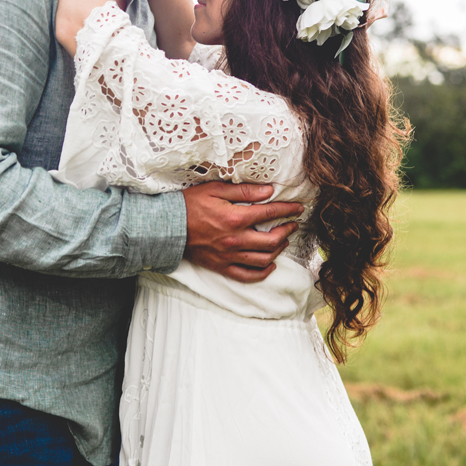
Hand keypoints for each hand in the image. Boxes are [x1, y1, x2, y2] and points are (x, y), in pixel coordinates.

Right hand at [181, 182, 303, 282]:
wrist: (167, 227)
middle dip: (287, 231)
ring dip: (278, 250)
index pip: (270, 214)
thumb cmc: (190, 204)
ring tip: (282, 240)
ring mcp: (229, 256)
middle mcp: (236, 240)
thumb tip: (268, 191)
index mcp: (236, 218)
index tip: (298, 208)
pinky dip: (262, 272)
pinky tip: (270, 265)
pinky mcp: (222, 267)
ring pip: (264, 259)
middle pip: (272, 240)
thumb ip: (244, 191)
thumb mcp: (215, 190)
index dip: (288, 210)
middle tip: (292, 224)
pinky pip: (247, 275)